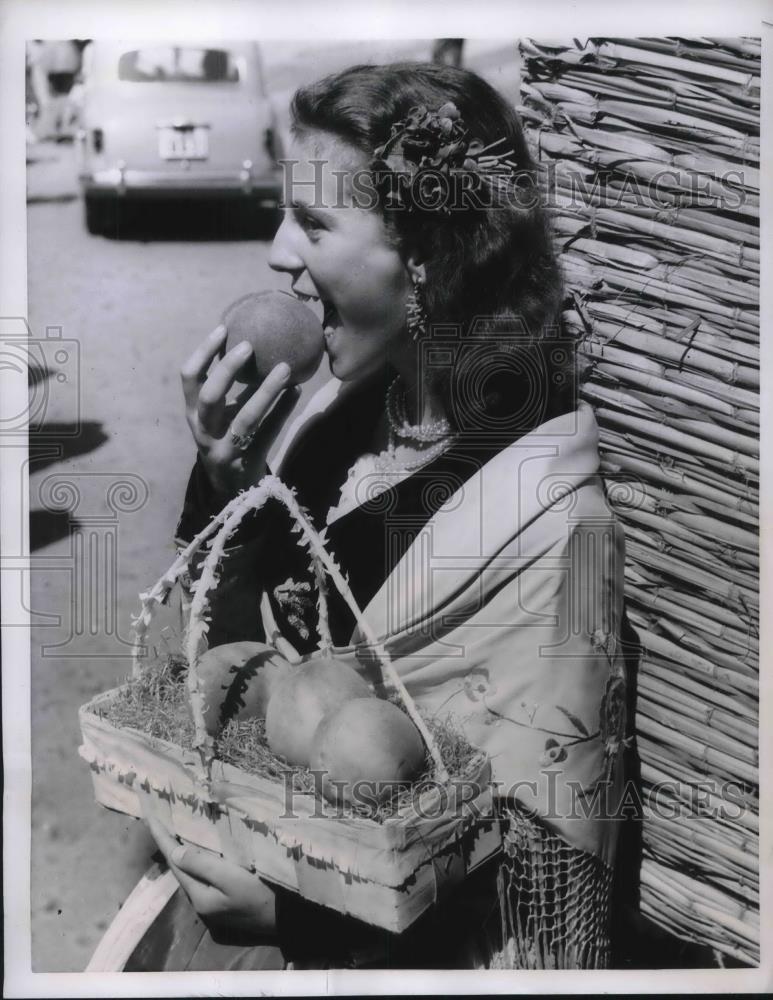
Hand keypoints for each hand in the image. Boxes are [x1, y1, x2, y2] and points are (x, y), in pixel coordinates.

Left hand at [145, 813, 276, 935]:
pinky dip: (199, 856)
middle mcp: (201, 901)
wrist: (288, 919)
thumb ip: (202, 864)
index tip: (150, 814)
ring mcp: (213, 902)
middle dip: (171, 840)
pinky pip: (205, 873)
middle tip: (163, 815)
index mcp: (199, 896)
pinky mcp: (225, 900)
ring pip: (192, 870)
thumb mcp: (232, 878)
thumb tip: (175, 851)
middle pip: (180, 866)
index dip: (161, 836)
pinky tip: (202, 846)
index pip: (174, 860)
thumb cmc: (262, 895)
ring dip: (184, 848)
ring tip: (177, 825)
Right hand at [180, 325, 300, 499]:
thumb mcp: (220, 415)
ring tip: (285, 368)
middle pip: (210, 396)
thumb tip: (255, 343)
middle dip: (228, 369)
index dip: (203, 353)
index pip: (189, 378)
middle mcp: (204, 430)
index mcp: (193, 413)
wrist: (232, 488)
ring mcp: (225, 448)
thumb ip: (231, 387)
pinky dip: (283, 409)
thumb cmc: (228, 439)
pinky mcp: (248, 460)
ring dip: (266, 390)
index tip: (223, 329)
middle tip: (249, 346)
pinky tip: (297, 390)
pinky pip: (269, 431)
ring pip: (246, 417)